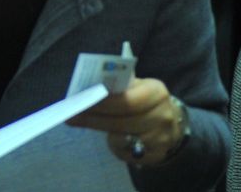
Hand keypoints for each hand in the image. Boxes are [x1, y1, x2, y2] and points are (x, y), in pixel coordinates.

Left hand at [65, 78, 188, 168]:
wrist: (169, 123)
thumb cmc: (144, 101)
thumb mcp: (137, 88)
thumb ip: (118, 87)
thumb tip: (86, 86)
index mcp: (156, 91)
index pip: (127, 100)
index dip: (102, 103)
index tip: (80, 101)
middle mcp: (163, 114)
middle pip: (123, 121)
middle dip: (94, 118)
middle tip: (71, 116)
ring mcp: (162, 137)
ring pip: (124, 138)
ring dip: (102, 130)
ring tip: (83, 122)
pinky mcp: (158, 154)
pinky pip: (128, 153)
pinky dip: (116, 146)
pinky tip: (109, 138)